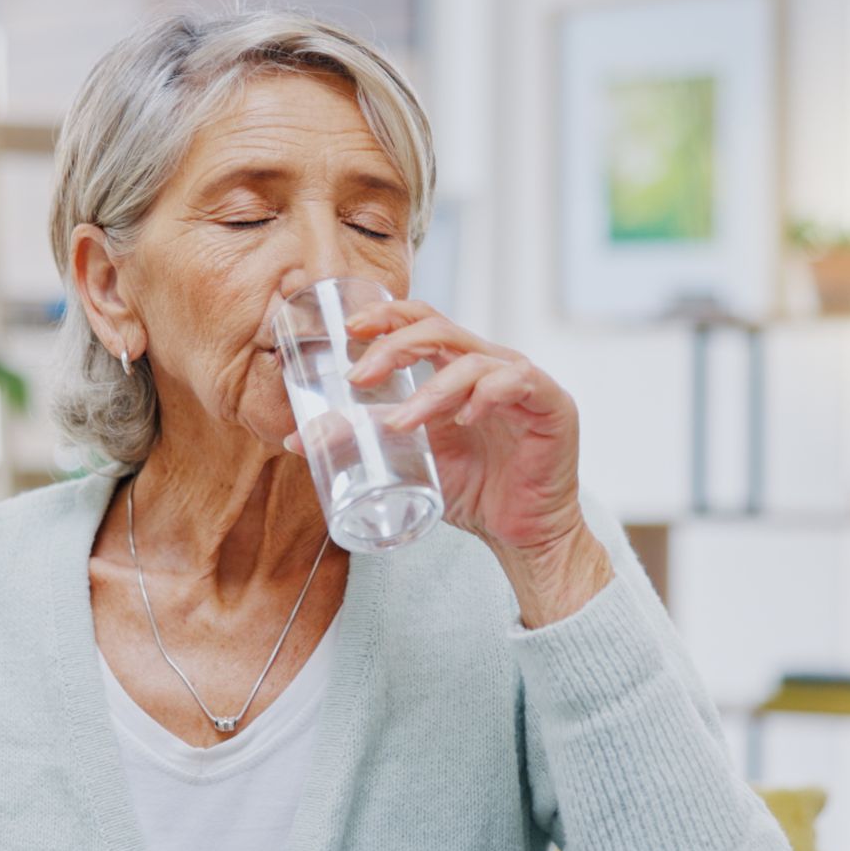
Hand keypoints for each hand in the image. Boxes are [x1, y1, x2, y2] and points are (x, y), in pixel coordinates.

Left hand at [281, 298, 590, 560]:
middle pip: (439, 329)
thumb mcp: (408, 458)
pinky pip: (516, 382)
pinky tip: (462, 419)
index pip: (422, 321)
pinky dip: (484, 395)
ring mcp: (522, 380)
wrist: (522, 534)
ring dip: (428, 391)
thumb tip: (298, 438)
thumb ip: (364, 438)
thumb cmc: (472, 489)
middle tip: (359, 377)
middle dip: (393, 347)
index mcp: (458, 367)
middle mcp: (490, 364)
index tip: (349, 331)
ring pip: (471, 360)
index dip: (386, 316)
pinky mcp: (551, 404)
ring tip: (399, 423)